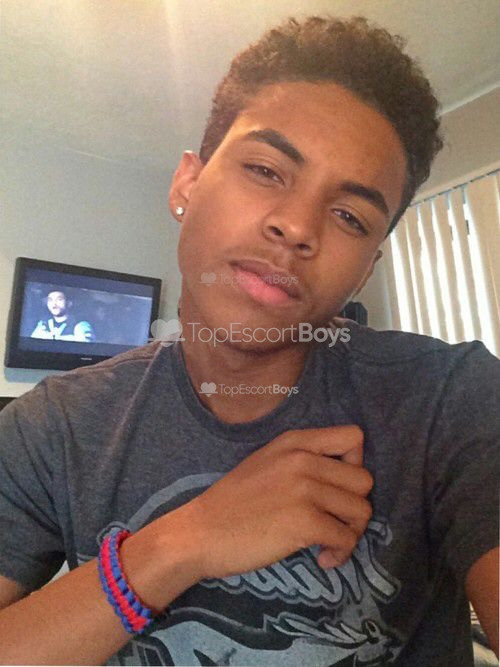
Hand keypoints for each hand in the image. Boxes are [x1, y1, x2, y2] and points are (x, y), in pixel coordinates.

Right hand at [188, 424, 372, 578]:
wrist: (201, 531)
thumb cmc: (233, 501)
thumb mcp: (268, 462)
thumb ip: (303, 460)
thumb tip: (342, 478)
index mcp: (295, 441)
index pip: (354, 437)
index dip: (355, 464)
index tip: (336, 486)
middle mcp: (303, 460)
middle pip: (365, 480)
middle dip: (354, 506)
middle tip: (333, 522)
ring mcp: (304, 490)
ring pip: (362, 510)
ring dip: (350, 532)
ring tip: (327, 542)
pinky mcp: (304, 522)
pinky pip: (346, 538)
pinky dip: (339, 553)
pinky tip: (320, 558)